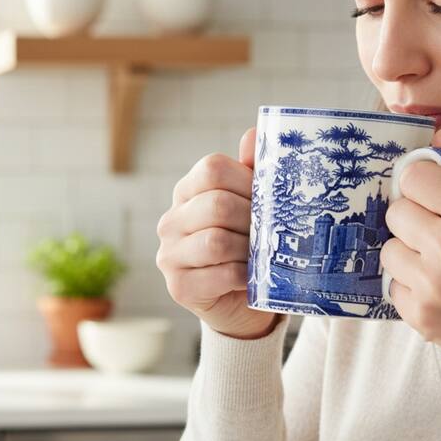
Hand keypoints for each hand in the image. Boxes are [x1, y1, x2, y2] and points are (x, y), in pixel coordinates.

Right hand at [155, 127, 280, 339]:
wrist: (242, 304)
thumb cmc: (248, 249)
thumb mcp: (253, 208)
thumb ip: (253, 173)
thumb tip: (253, 135)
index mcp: (187, 193)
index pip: (212, 169)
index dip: (248, 181)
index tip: (268, 199)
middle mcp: (170, 221)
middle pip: (217, 204)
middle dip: (252, 219)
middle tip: (271, 232)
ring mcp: (169, 255)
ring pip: (217, 241)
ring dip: (250, 250)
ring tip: (262, 256)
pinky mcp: (179, 287)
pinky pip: (223, 273)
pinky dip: (246, 275)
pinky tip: (253, 278)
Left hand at [381, 128, 440, 357]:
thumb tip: (438, 136)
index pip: (414, 177)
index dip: (422, 185)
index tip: (432, 195)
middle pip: (396, 211)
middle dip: (413, 219)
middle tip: (438, 234)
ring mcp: (430, 282)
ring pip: (389, 248)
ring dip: (408, 254)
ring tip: (439, 266)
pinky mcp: (417, 312)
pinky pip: (392, 284)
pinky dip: (410, 286)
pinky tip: (438, 291)